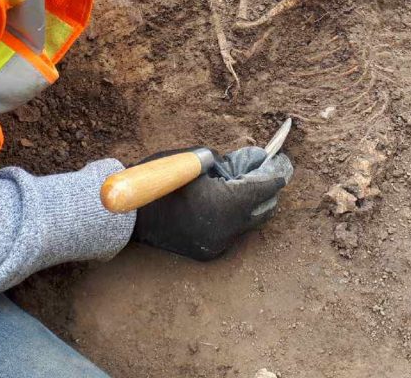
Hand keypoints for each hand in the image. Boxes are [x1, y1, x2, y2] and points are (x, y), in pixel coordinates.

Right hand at [132, 146, 293, 260]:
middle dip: (267, 189)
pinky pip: (233, 232)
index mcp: (225, 203)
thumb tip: (252, 161)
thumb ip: (227, 161)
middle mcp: (228, 228)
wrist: (128, 216)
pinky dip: (235, 216)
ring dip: (252, 203)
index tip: (282, 161)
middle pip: (265, 208)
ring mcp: (219, 243)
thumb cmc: (159, 180)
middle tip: (264, 170)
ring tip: (243, 184)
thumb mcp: (194, 160)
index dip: (277, 172)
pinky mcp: (209, 251)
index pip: (266, 187)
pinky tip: (223, 202)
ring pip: (251, 223)